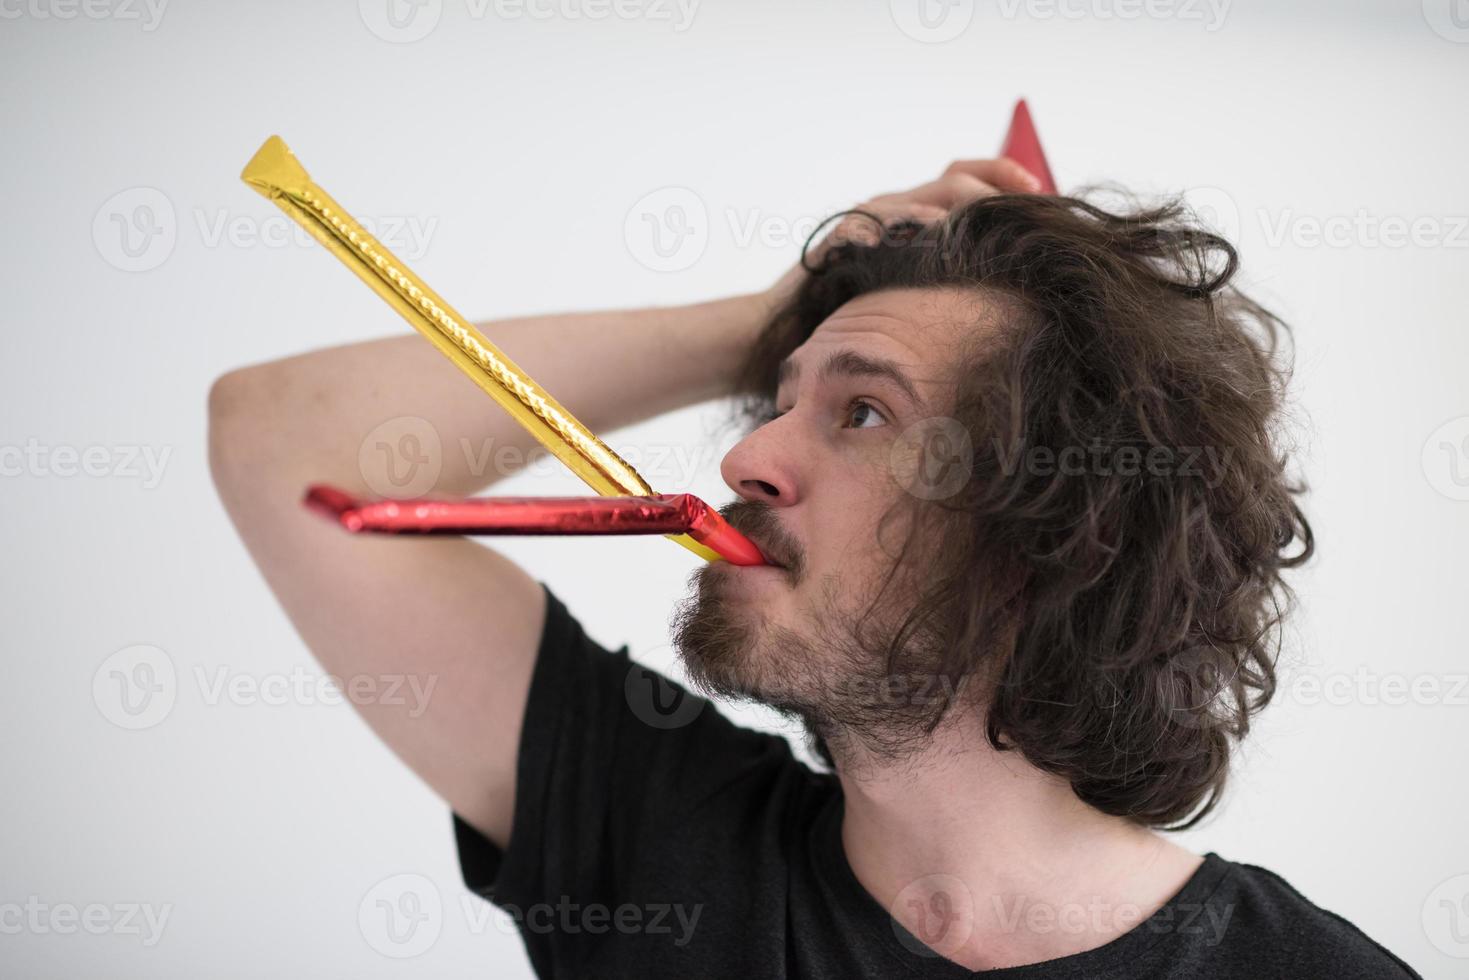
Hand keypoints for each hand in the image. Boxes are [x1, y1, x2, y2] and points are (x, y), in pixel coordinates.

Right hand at [764, 157, 1044, 304]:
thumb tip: (1006, 277)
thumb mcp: (911, 285)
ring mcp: (865, 220)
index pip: (966, 176)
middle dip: (995, 191)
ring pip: (922, 199)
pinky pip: (877, 226)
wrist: (787, 324)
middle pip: (954, 179)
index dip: (1005, 176)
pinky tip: (933, 243)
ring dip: (959, 211)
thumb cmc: (852, 307)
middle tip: (1028, 209)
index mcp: (912, 210)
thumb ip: (947, 271)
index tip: (1043, 192)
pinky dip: (908, 230)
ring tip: (992, 227)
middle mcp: (892, 206)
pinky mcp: (838, 241)